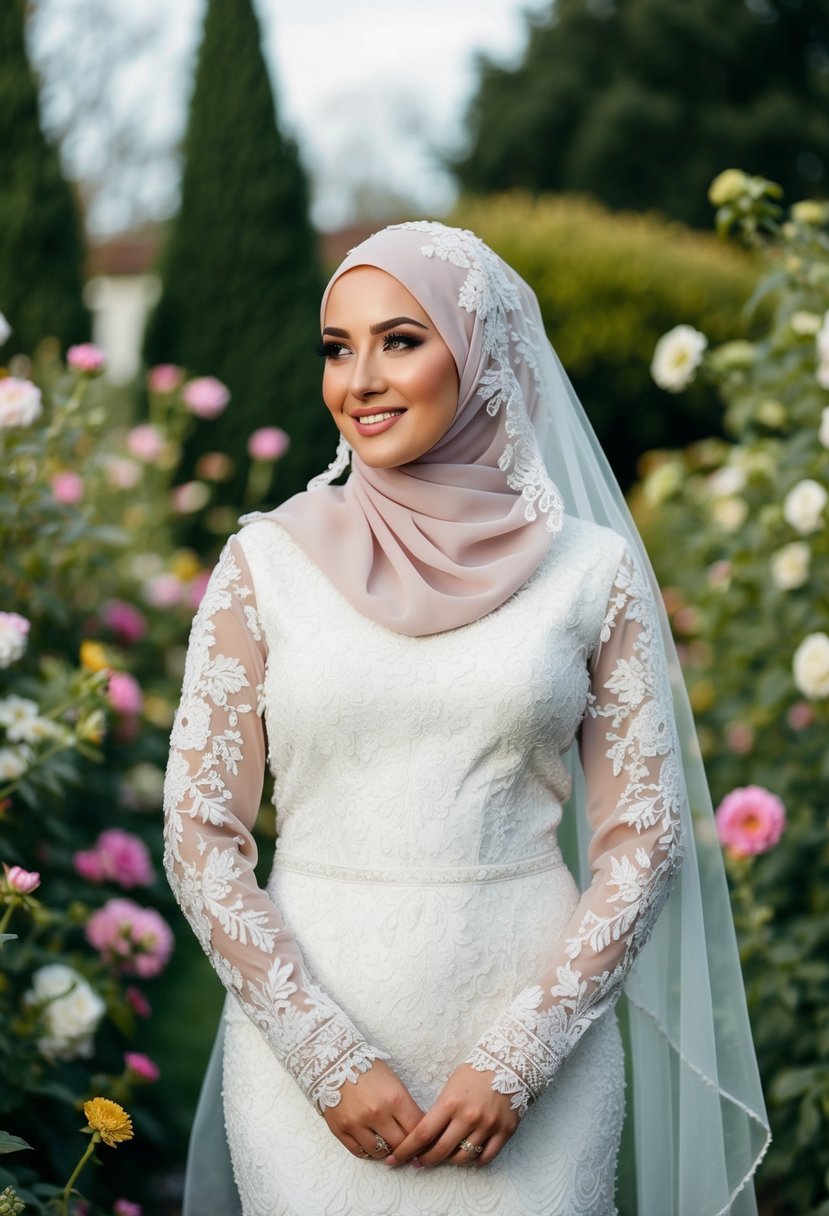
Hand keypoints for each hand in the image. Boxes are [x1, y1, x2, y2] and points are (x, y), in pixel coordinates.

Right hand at [322, 1059, 424, 1161]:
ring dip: (387, 1152)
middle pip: (401, 1145)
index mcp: (395, 1098)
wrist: (334, 1061)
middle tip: (408, 1147)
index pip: (417, 1129)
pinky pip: (359, 1152)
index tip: (424, 1139)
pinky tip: (373, 1145)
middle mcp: (377, 1113)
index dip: (424, 1137)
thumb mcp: (394, 1082)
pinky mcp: (340, 1130)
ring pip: (380, 1153)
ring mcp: (357, 1123)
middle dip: (407, 1147)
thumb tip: (417, 1129)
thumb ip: (406, 1107)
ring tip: (389, 1146)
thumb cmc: (369, 1069)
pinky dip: (369, 1152)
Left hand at [385, 1063, 519, 1168]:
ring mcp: (487, 1125)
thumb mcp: (451, 1085)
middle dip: (425, 1160)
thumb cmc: (476, 1072)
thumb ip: (440, 1110)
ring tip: (446, 1156)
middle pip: (440, 1150)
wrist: (510, 1062)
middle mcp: (468, 1116)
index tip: (395, 1159)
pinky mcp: (504, 1131)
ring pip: (463, 1157)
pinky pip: (486, 1157)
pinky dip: (475, 1160)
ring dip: (450, 1160)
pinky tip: (469, 1155)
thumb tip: (426, 1134)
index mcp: (450, 1102)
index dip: (406, 1150)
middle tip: (419, 1163)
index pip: (422, 1133)